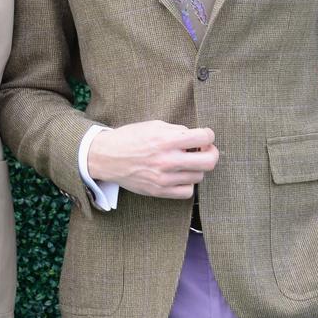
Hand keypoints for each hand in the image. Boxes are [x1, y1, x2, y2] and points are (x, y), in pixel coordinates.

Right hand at [88, 120, 218, 198]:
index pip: (204, 137)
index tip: (204, 136)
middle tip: (204, 150)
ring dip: (196, 168)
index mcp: (166, 139)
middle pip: (209, 161)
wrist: (106, 157)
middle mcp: (167, 160)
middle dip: (211, 153)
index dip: (208, 135)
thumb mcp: (153, 125)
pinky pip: (187, 192)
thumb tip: (196, 138)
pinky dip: (187, 184)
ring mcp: (164, 178)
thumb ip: (176, 130)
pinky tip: (180, 176)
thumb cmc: (130, 138)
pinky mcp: (159, 191)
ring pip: (199, 176)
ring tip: (185, 162)